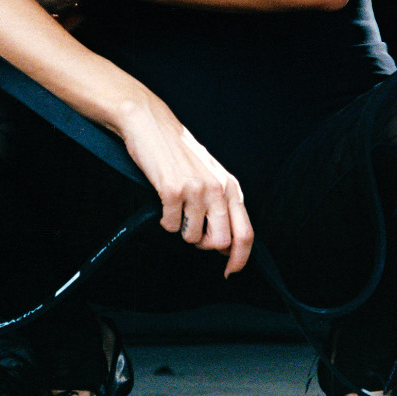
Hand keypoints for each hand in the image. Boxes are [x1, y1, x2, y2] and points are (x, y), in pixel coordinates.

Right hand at [119, 99, 254, 276]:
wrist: (151, 124)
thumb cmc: (179, 152)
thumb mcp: (211, 174)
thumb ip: (223, 204)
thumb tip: (226, 244)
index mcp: (230, 186)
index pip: (245, 233)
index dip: (239, 259)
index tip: (230, 270)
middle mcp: (217, 188)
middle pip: (220, 241)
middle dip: (204, 245)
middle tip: (193, 232)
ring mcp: (195, 189)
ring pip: (192, 237)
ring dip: (181, 229)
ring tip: (176, 207)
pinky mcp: (172, 190)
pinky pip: (169, 226)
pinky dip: (164, 220)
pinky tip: (163, 201)